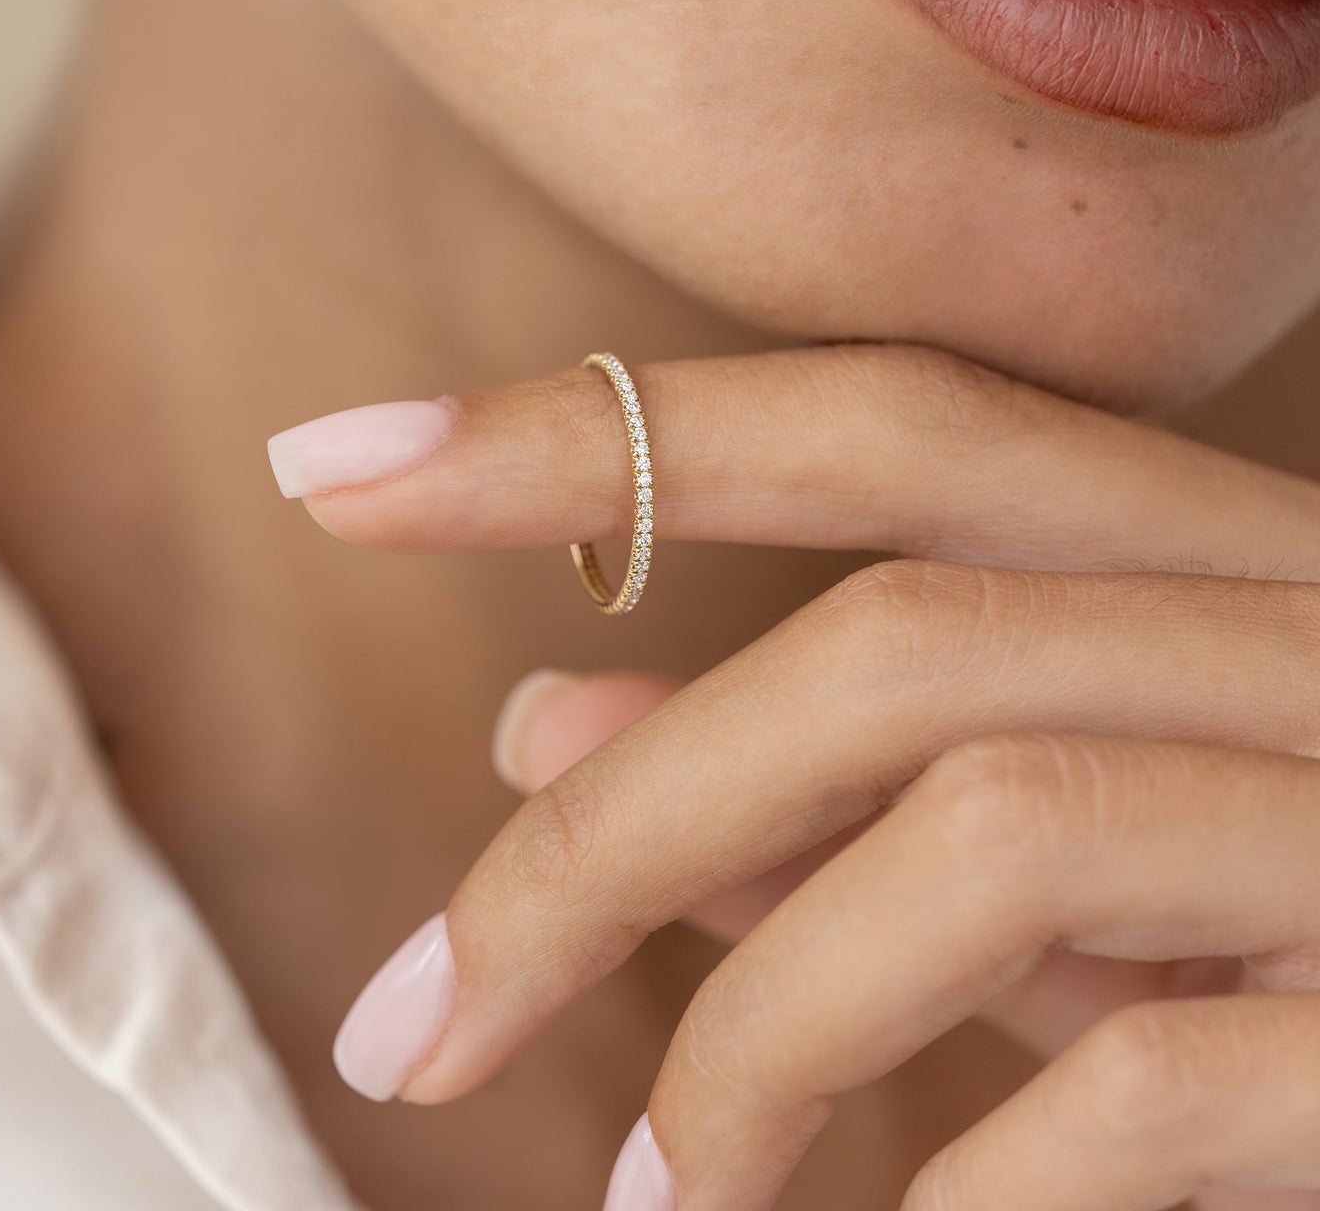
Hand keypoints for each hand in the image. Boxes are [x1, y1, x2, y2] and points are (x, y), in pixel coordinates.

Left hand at [270, 343, 1319, 1210]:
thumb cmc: (1300, 945)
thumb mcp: (1049, 869)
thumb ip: (816, 787)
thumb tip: (538, 716)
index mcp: (1206, 558)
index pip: (874, 426)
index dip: (590, 428)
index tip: (335, 462)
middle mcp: (1303, 626)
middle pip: (886, 643)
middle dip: (609, 833)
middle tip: (416, 1021)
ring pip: (981, 825)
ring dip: (756, 1031)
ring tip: (649, 1203)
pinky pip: (1148, 1081)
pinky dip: (966, 1185)